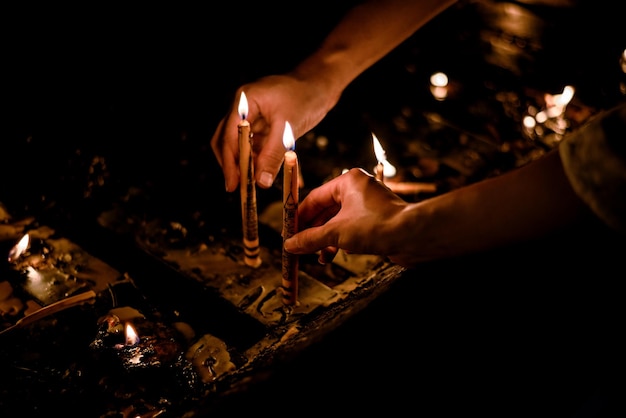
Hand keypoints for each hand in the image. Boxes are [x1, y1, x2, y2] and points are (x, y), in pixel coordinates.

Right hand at [211, 74, 337, 191]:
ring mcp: (251, 117)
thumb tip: (261, 182)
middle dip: (231, 164)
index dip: (229, 162)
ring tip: (252, 184)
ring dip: (245, 164)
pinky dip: (258, 161)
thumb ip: (273, 154)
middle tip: (237, 187)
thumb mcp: (288, 127)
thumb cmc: (306, 96)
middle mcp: (243, 108)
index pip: (228, 135)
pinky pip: (255, 147)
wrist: (320, 86)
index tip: (233, 183)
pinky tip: (264, 174)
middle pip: (226, 141)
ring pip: (240, 146)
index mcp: (244, 101)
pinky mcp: (262, 125)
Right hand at [284, 168, 411, 265]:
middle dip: (313, 231)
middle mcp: (358, 189)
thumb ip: (310, 238)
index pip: (315, 198)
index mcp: (348, 181)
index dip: (300, 217)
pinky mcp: (377, 220)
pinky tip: (334, 255)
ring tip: (318, 257)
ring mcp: (368, 205)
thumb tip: (290, 245)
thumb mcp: (337, 233)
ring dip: (326, 240)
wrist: (413, 236)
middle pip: (326, 211)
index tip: (289, 232)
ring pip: (338, 222)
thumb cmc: (377, 226)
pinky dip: (340, 242)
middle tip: (299, 247)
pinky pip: (351, 229)